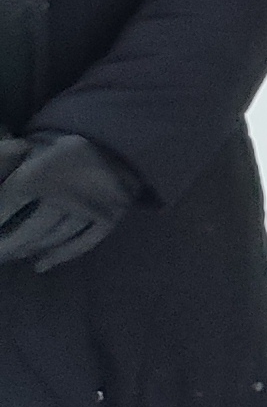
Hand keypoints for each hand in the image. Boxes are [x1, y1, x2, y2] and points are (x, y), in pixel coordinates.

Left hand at [0, 132, 139, 273]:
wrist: (114, 141)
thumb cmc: (62, 147)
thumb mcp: (30, 148)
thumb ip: (9, 159)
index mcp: (42, 173)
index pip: (8, 205)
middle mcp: (65, 192)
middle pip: (31, 230)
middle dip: (10, 245)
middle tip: (0, 254)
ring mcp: (90, 206)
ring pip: (55, 237)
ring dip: (32, 250)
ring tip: (15, 255)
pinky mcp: (110, 215)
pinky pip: (85, 242)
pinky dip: (62, 255)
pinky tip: (41, 265)